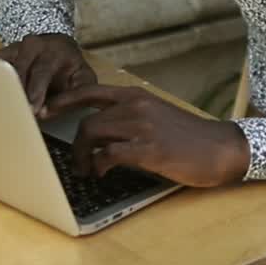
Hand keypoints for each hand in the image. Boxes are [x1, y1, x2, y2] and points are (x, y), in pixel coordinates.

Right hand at [0, 34, 95, 116]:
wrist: (58, 46)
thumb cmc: (70, 69)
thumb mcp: (83, 79)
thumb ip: (72, 97)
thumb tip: (47, 113)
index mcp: (54, 52)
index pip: (43, 71)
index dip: (36, 91)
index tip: (33, 110)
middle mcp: (32, 46)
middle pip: (19, 70)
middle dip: (17, 93)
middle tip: (15, 114)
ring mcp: (14, 48)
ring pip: (2, 68)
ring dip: (0, 89)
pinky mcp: (1, 54)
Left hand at [45, 84, 250, 186]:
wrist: (220, 148)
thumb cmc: (188, 136)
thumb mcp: (156, 116)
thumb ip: (129, 118)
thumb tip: (100, 135)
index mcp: (136, 96)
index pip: (91, 91)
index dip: (64, 101)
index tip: (44, 111)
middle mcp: (136, 107)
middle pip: (86, 120)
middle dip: (74, 144)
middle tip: (76, 162)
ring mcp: (142, 127)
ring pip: (93, 134)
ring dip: (83, 157)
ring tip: (88, 171)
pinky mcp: (149, 149)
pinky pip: (109, 155)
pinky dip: (99, 166)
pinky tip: (103, 173)